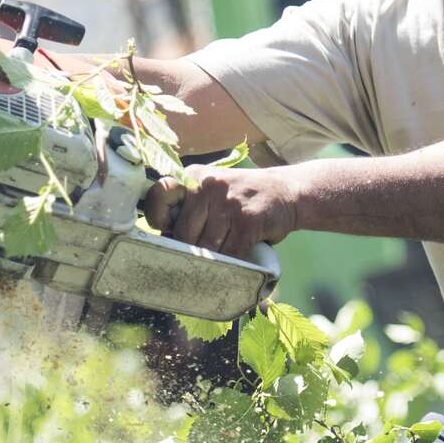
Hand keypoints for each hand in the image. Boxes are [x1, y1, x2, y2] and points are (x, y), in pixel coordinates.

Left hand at [141, 165, 298, 259]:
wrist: (286, 191)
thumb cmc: (240, 197)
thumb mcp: (211, 189)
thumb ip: (188, 206)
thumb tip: (162, 238)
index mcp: (194, 177)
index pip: (160, 194)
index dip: (157, 218)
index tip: (165, 230)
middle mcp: (209, 187)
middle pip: (183, 234)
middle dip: (189, 251)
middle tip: (198, 256)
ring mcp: (229, 205)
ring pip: (206, 249)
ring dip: (212, 260)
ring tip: (219, 258)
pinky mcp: (248, 222)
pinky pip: (229, 255)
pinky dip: (231, 265)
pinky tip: (234, 262)